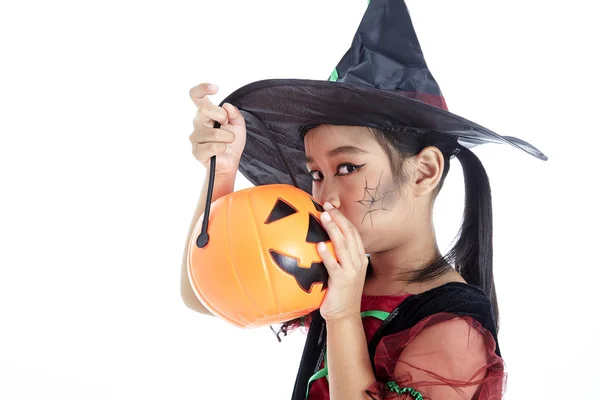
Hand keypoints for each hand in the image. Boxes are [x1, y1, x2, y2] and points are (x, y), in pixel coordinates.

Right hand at [189, 83, 246, 176]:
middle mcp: (198, 122)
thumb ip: (235, 114)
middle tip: (227, 123)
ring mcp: (195, 137)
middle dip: (220, 115)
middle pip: (203, 110)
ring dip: (227, 138)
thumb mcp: (239, 125)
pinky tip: (222, 150)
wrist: (230, 161)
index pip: (196, 96)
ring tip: (227, 142)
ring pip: (213, 132)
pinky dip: (222, 148)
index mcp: (206, 113)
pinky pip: (213, 146)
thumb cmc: (232, 142)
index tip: (215, 89)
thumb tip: (227, 106)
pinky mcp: (196, 151)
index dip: (202, 89)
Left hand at [317, 202, 368, 321]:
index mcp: (359, 258)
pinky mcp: (342, 281)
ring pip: (343, 245)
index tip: (331, 207)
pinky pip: (334, 265)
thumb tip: (319, 241)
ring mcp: (351, 271)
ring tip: (324, 217)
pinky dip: (327, 254)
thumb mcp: (343, 271)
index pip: (353, 232)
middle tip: (326, 206)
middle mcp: (357, 262)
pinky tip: (319, 245)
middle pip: (349, 234)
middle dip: (338, 218)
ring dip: (333, 229)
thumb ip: (337, 256)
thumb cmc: (340, 293)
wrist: (344, 315)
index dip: (343, 218)